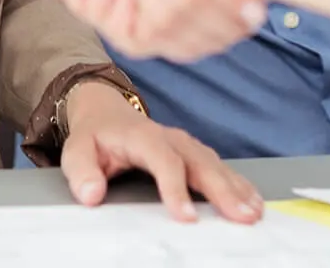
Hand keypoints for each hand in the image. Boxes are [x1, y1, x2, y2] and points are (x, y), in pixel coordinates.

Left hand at [58, 81, 262, 224]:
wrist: (104, 112)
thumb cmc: (94, 136)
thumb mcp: (76, 150)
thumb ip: (81, 172)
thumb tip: (92, 194)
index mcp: (142, 136)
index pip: (163, 159)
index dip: (176, 187)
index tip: (187, 218)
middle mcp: (169, 137)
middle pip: (199, 161)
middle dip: (222, 189)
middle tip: (241, 216)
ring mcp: (184, 143)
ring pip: (214, 163)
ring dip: (235, 187)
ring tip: (253, 211)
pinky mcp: (192, 152)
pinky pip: (218, 166)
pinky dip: (237, 183)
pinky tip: (252, 199)